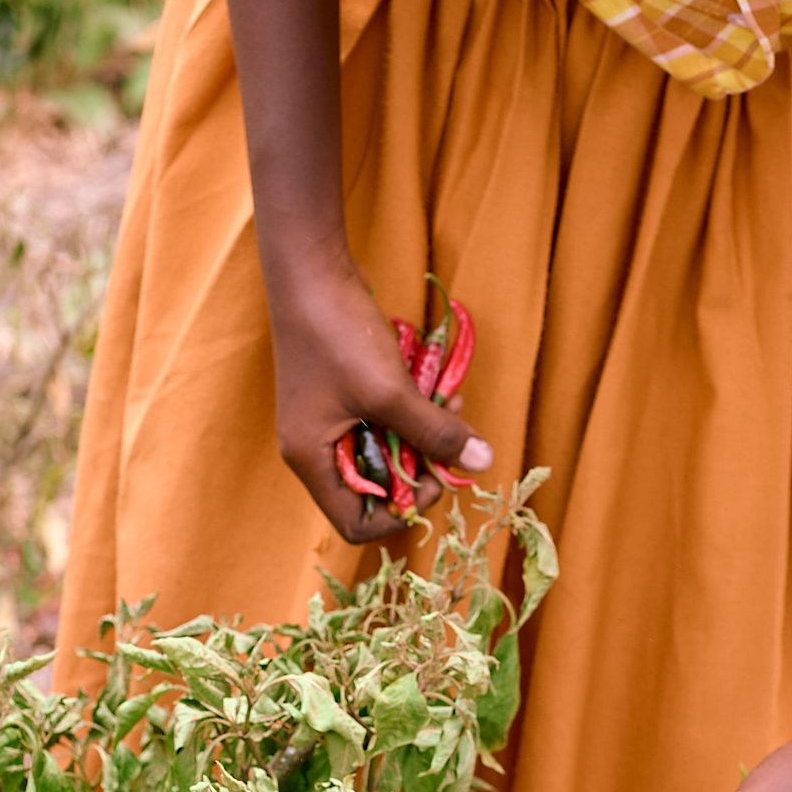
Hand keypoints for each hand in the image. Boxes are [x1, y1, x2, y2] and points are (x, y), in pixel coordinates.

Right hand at [269, 262, 492, 542]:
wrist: (310, 270)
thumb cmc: (339, 335)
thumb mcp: (391, 391)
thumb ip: (435, 431)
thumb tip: (482, 462)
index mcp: (312, 460)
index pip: (356, 522)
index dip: (400, 511)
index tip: (432, 477)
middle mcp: (316, 448)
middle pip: (376, 487)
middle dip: (419, 466)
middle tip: (452, 438)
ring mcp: (328, 421)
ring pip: (385, 451)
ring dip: (422, 435)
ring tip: (452, 407)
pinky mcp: (342, 395)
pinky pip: (382, 421)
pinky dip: (411, 412)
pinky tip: (436, 389)